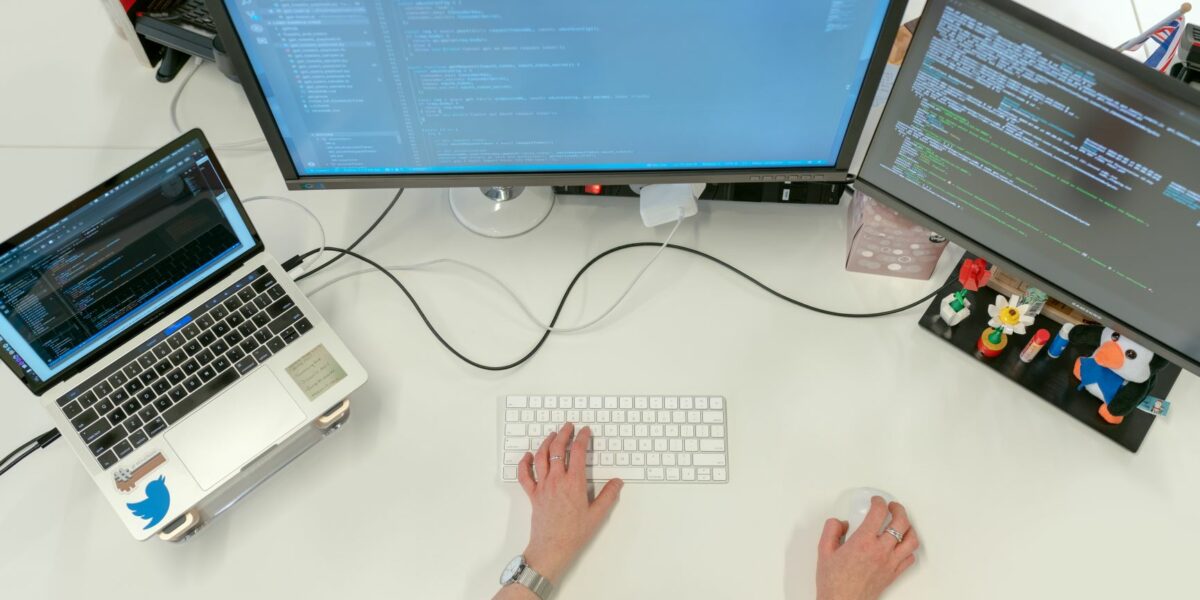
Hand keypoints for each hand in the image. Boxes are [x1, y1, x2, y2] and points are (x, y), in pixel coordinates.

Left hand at [516, 422, 622, 583]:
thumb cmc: (574, 533)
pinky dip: (524, 462)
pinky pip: (525, 475)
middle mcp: (556, 480)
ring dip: (546, 442)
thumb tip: (617, 482)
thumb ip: (608, 496)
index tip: (585, 431)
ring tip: (552, 435)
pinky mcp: (533, 495)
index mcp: (574, 483)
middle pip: (557, 449)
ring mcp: (543, 486)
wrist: (552, 547)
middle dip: (563, 434)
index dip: (582, 438)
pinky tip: (528, 455)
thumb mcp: (597, 515)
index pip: (577, 452)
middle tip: (568, 426)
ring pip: (541, 457)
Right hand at [816, 497, 918, 599]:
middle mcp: (880, 551)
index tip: (876, 501)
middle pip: (901, 522)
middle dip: (898, 509)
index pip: (879, 513)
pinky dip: (909, 548)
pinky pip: (910, 558)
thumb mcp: (824, 550)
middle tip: (892, 506)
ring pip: (911, 540)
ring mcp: (890, 563)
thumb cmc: (833, 582)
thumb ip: (831, 530)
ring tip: (902, 523)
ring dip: (909, 527)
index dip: (879, 502)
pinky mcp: (894, 574)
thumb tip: (841, 522)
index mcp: (863, 542)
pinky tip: (901, 545)